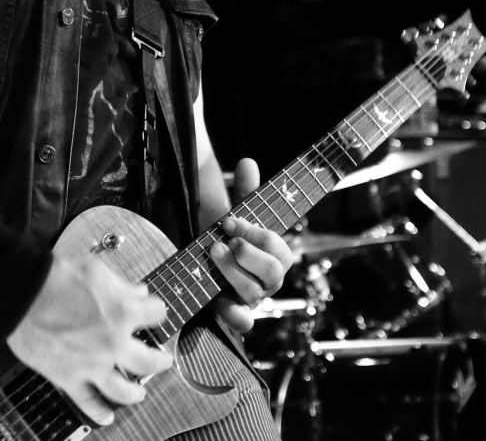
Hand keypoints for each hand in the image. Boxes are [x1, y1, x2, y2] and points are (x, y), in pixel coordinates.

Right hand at [6, 256, 172, 425]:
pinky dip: (98, 412)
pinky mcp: (69, 377)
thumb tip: (138, 292)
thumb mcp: (98, 271)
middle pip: (149, 361)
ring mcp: (92, 364)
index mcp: (124, 313)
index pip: (156, 314)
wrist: (23, 293)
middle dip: (160, 360)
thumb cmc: (57, 277)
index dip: (157, 311)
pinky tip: (107, 417)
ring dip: (135, 392)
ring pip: (124, 390)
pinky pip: (87, 401)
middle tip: (163, 360)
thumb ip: (122, 286)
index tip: (155, 312)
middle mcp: (113, 343)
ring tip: (139, 392)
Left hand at [209, 158, 293, 332]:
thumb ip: (245, 190)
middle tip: (224, 241)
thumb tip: (247, 162)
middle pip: (271, 272)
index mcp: (276, 253)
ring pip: (253, 293)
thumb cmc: (230, 233)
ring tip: (213, 254)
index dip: (253, 233)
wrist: (208, 256)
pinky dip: (235, 317)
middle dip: (247, 254)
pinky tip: (221, 306)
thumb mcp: (237, 210)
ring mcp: (253, 297)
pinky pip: (243, 322)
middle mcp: (270, 278)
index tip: (228, 220)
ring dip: (232, 274)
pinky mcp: (234, 311)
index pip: (276, 245)